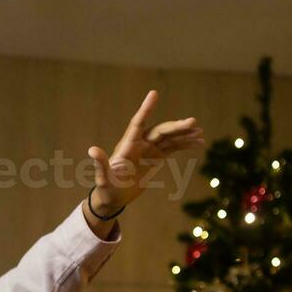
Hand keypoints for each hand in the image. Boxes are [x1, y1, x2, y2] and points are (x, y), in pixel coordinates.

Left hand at [87, 90, 204, 215]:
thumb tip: (92, 149)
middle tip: (193, 122)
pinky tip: (198, 142)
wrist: (113, 199)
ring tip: (200, 132)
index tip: (154, 93)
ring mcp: (148, 150)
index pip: (138, 123)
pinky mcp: (155, 158)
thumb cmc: (106, 188)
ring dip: (184, 134)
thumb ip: (100, 163)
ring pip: (169, 138)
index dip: (146, 109)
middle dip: (176, 126)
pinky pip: (172, 148)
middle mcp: (139, 144)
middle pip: (160, 130)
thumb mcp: (103, 178)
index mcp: (127, 145)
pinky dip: (184, 144)